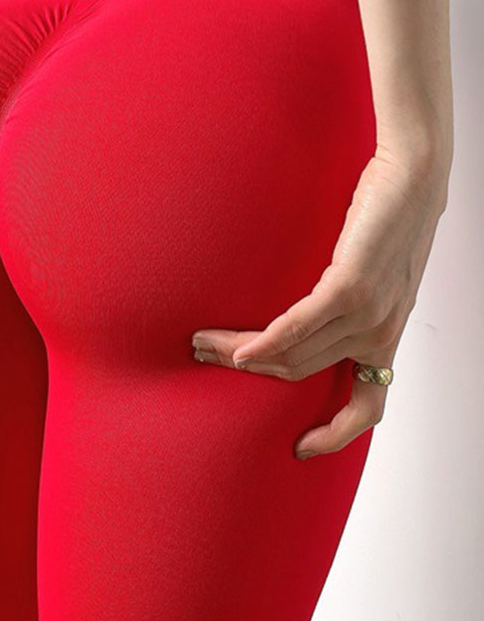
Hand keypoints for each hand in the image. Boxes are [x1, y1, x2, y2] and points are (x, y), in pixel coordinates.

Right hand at [191, 148, 447, 459]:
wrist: (417, 173)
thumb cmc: (393, 215)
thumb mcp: (378, 273)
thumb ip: (349, 301)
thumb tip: (306, 314)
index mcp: (386, 336)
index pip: (370, 406)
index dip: (337, 436)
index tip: (303, 447)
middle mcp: (378, 333)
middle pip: (300, 373)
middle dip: (248, 374)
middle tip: (208, 357)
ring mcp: (366, 313)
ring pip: (291, 355)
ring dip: (240, 355)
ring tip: (204, 343)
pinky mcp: (350, 287)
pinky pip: (296, 328)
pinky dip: (262, 344)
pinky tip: (236, 349)